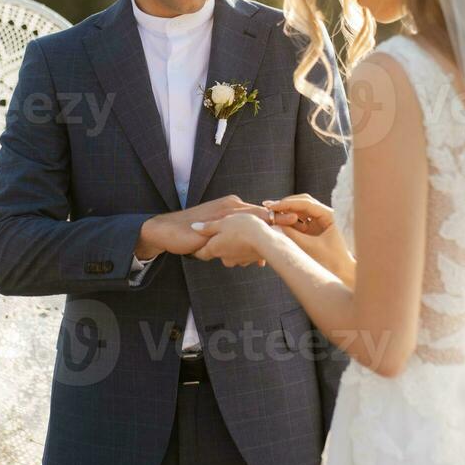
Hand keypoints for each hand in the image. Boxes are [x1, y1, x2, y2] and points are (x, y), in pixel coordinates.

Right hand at [135, 195, 297, 258]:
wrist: (166, 230)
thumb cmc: (192, 235)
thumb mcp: (219, 240)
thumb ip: (239, 245)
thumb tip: (260, 259)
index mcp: (232, 206)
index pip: (260, 211)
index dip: (278, 216)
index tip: (298, 220)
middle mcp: (229, 206)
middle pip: (259, 211)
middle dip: (279, 217)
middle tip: (298, 221)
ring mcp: (220, 213)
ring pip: (248, 218)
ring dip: (267, 225)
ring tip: (286, 230)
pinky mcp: (211, 222)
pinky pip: (231, 228)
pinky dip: (246, 234)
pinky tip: (258, 238)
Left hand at [189, 212, 272, 267]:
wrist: (267, 240)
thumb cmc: (243, 228)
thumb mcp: (223, 222)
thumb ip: (208, 226)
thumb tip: (194, 227)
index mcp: (214, 248)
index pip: (200, 253)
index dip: (197, 248)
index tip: (196, 244)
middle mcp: (224, 258)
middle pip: (217, 252)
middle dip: (219, 244)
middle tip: (223, 232)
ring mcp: (238, 260)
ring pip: (232, 253)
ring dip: (234, 245)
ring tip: (241, 232)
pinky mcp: (251, 259)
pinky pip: (246, 253)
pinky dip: (247, 247)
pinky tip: (252, 237)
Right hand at [262, 194, 355, 286]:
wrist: (344, 276)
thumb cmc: (331, 263)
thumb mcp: (308, 248)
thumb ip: (292, 235)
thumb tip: (275, 223)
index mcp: (331, 216)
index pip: (306, 203)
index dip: (287, 203)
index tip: (272, 206)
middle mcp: (326, 215)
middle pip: (303, 203)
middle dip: (285, 204)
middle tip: (268, 207)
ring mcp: (320, 222)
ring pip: (300, 211)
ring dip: (286, 212)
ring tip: (271, 215)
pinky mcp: (315, 230)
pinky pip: (300, 221)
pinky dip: (289, 222)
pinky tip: (277, 223)